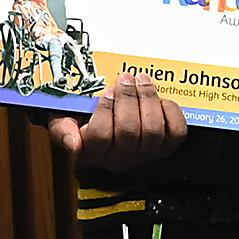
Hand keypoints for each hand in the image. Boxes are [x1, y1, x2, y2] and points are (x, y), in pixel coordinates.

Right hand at [48, 71, 188, 172]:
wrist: (104, 129)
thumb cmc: (82, 122)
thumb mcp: (62, 122)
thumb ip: (62, 130)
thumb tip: (73, 144)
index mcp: (93, 153)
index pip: (101, 136)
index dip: (106, 110)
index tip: (107, 91)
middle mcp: (120, 160)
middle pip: (129, 131)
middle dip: (129, 99)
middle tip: (124, 78)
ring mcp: (145, 155)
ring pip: (153, 130)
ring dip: (148, 99)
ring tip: (141, 80)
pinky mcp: (167, 147)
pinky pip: (176, 132)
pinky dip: (171, 111)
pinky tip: (159, 99)